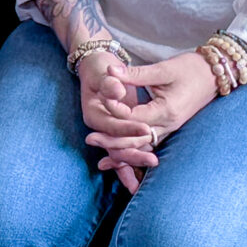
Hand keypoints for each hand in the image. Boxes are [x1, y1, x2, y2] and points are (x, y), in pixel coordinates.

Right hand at [72, 51, 144, 191]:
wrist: (95, 66)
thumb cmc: (100, 67)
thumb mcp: (103, 72)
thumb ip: (110, 82)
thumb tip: (117, 90)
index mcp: (93, 113)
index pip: (112, 125)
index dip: (128, 128)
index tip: (145, 129)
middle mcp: (98, 126)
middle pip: (116, 145)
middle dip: (134, 154)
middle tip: (153, 160)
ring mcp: (107, 131)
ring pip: (120, 152)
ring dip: (134, 163)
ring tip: (153, 169)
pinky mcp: (116, 132)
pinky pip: (124, 150)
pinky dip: (132, 162)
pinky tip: (141, 179)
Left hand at [82, 50, 219, 189]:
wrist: (215, 74)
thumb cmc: (191, 68)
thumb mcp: (163, 69)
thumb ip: (135, 74)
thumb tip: (111, 71)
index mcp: (166, 111)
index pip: (133, 118)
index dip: (115, 111)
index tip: (100, 102)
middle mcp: (168, 125)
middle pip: (136, 140)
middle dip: (112, 141)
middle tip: (89, 139)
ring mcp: (170, 129)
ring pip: (142, 146)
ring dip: (122, 150)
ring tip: (100, 154)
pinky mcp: (169, 128)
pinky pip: (149, 144)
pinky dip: (135, 149)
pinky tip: (119, 154)